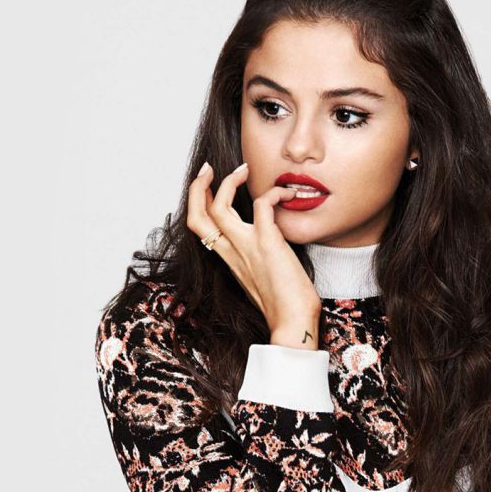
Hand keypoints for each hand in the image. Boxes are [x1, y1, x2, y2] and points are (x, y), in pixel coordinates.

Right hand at [186, 161, 322, 349]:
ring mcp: (247, 247)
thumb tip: (266, 248)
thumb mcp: (260, 279)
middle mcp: (232, 252)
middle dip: (198, 187)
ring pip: (219, 208)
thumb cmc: (284, 305)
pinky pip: (263, 205)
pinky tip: (288, 194)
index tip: (206, 185)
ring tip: (245, 169)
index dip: (197, 203)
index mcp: (229, 260)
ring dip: (229, 181)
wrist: (293, 323)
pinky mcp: (267, 243)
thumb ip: (256, 260)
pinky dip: (274, 193)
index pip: (200, 229)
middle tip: (209, 168)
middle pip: (197, 216)